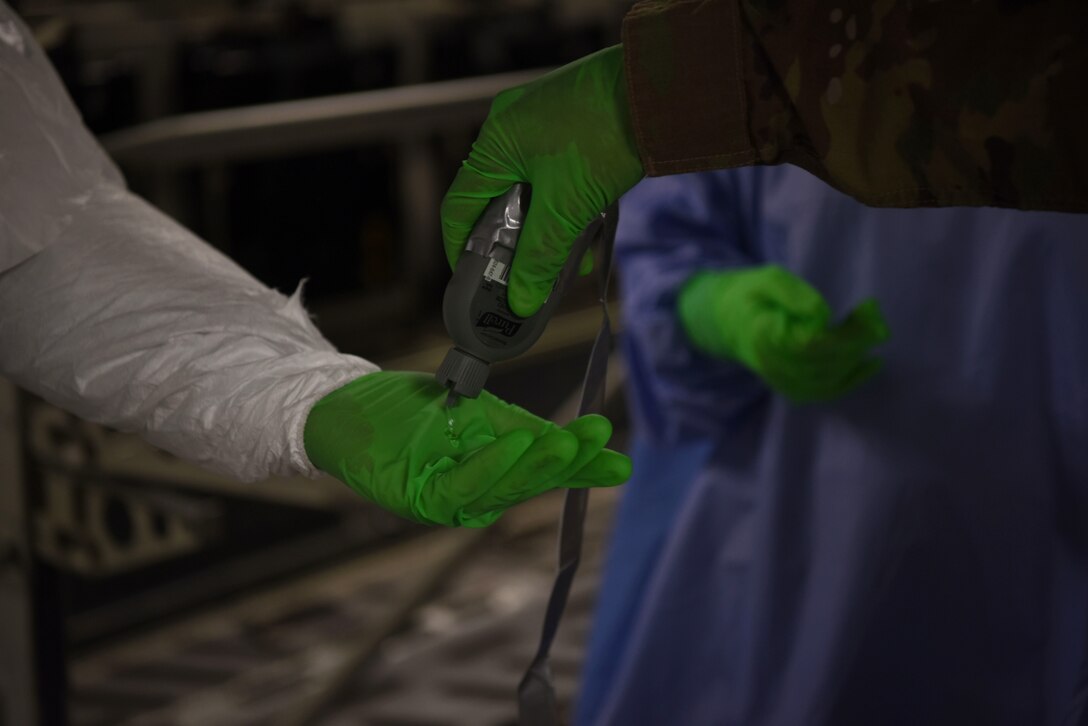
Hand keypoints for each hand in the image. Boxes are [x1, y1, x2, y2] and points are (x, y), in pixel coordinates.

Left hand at [303, 371, 631, 526]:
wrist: (347, 407)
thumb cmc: (411, 412)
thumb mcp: (480, 414)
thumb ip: (527, 430)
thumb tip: (580, 439)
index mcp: (493, 477)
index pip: (545, 472)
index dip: (584, 468)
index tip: (621, 460)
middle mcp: (474, 498)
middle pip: (528, 483)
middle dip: (567, 461)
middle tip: (599, 438)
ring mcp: (446, 503)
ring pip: (501, 489)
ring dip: (536, 464)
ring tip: (566, 439)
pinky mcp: (418, 498)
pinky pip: (462, 486)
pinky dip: (492, 465)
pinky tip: (516, 442)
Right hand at [441, 45, 643, 316]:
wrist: (661, 91)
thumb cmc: (604, 138)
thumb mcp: (566, 208)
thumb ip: (540, 257)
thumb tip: (521, 301)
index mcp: (495, 143)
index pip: (460, 206)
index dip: (462, 248)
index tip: (474, 280)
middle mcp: (512, 127)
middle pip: (498, 201)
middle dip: (512, 245)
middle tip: (523, 279)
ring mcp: (544, 121)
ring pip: (532, 191)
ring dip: (545, 230)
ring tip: (563, 265)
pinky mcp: (575, 123)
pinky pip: (558, 176)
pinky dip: (567, 208)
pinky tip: (589, 237)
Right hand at [678, 266, 889, 402]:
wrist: (727, 324)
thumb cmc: (751, 296)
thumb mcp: (766, 280)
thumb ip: (791, 292)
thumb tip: (821, 314)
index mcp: (763, 336)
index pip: (811, 343)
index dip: (845, 330)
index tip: (867, 306)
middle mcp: (772, 365)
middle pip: (825, 360)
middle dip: (859, 338)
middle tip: (875, 312)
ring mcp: (782, 381)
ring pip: (830, 376)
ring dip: (858, 353)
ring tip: (874, 326)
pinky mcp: (793, 389)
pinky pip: (826, 391)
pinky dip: (853, 379)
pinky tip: (873, 363)